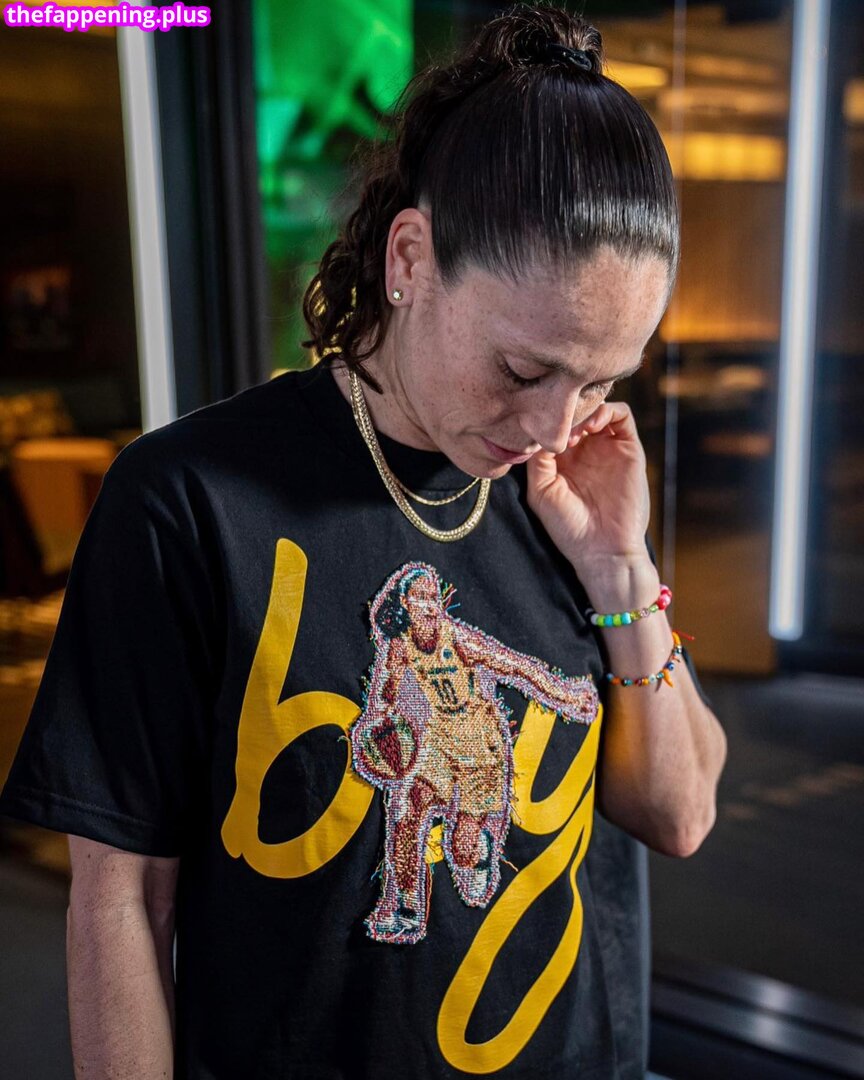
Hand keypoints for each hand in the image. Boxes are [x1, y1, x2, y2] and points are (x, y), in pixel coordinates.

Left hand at [525, 401, 650, 570]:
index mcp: (561, 458)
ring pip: (597, 408)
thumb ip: (537, 459)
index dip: (547, 420)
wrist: (603, 549)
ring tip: (576, 430)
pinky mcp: (629, 449)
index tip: (541, 430)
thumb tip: (538, 429)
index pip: (554, 423)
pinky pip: (622, 416)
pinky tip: (593, 425)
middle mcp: (584, 449)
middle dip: (566, 412)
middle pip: (576, 411)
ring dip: (585, 410)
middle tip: (560, 428)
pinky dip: (607, 411)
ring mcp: (607, 447)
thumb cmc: (568, 527)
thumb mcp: (541, 491)